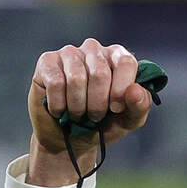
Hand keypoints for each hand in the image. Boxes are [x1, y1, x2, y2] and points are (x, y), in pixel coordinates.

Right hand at [27, 38, 151, 154]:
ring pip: (76, 78)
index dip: (121, 90)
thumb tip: (135, 90)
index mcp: (118, 57)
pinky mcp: (47, 61)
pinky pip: (55, 82)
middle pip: (100, 73)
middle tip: (95, 116)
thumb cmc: (103, 124)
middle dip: (98, 104)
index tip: (116, 109)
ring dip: (78, 106)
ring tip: (78, 114)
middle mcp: (94, 50)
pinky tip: (60, 110)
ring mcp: (69, 53)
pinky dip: (59, 104)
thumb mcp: (128, 120)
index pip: (126, 62)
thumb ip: (140, 106)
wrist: (70, 137)